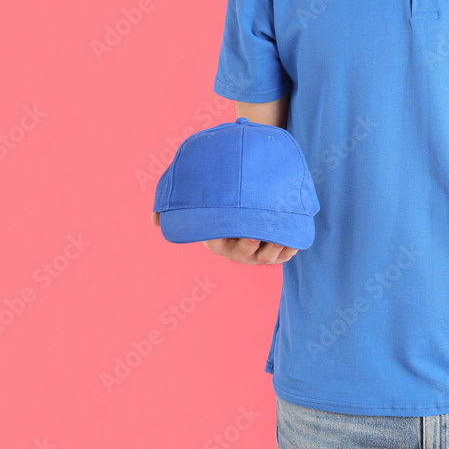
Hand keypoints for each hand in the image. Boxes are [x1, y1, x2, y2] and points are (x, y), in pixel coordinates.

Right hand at [151, 211, 297, 264]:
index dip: (235, 237)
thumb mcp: (193, 198)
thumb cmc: (217, 197)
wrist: (245, 194)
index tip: (245, 227)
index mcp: (216, 242)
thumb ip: (172, 203)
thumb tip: (153, 221)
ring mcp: (256, 253)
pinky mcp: (274, 251)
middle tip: (262, 229)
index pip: (222, 244)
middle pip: (248, 251)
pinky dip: (291, 247)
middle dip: (256, 243)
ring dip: (277, 246)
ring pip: (269, 255)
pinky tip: (294, 237)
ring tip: (282, 232)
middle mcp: (235, 251)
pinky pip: (285, 254)